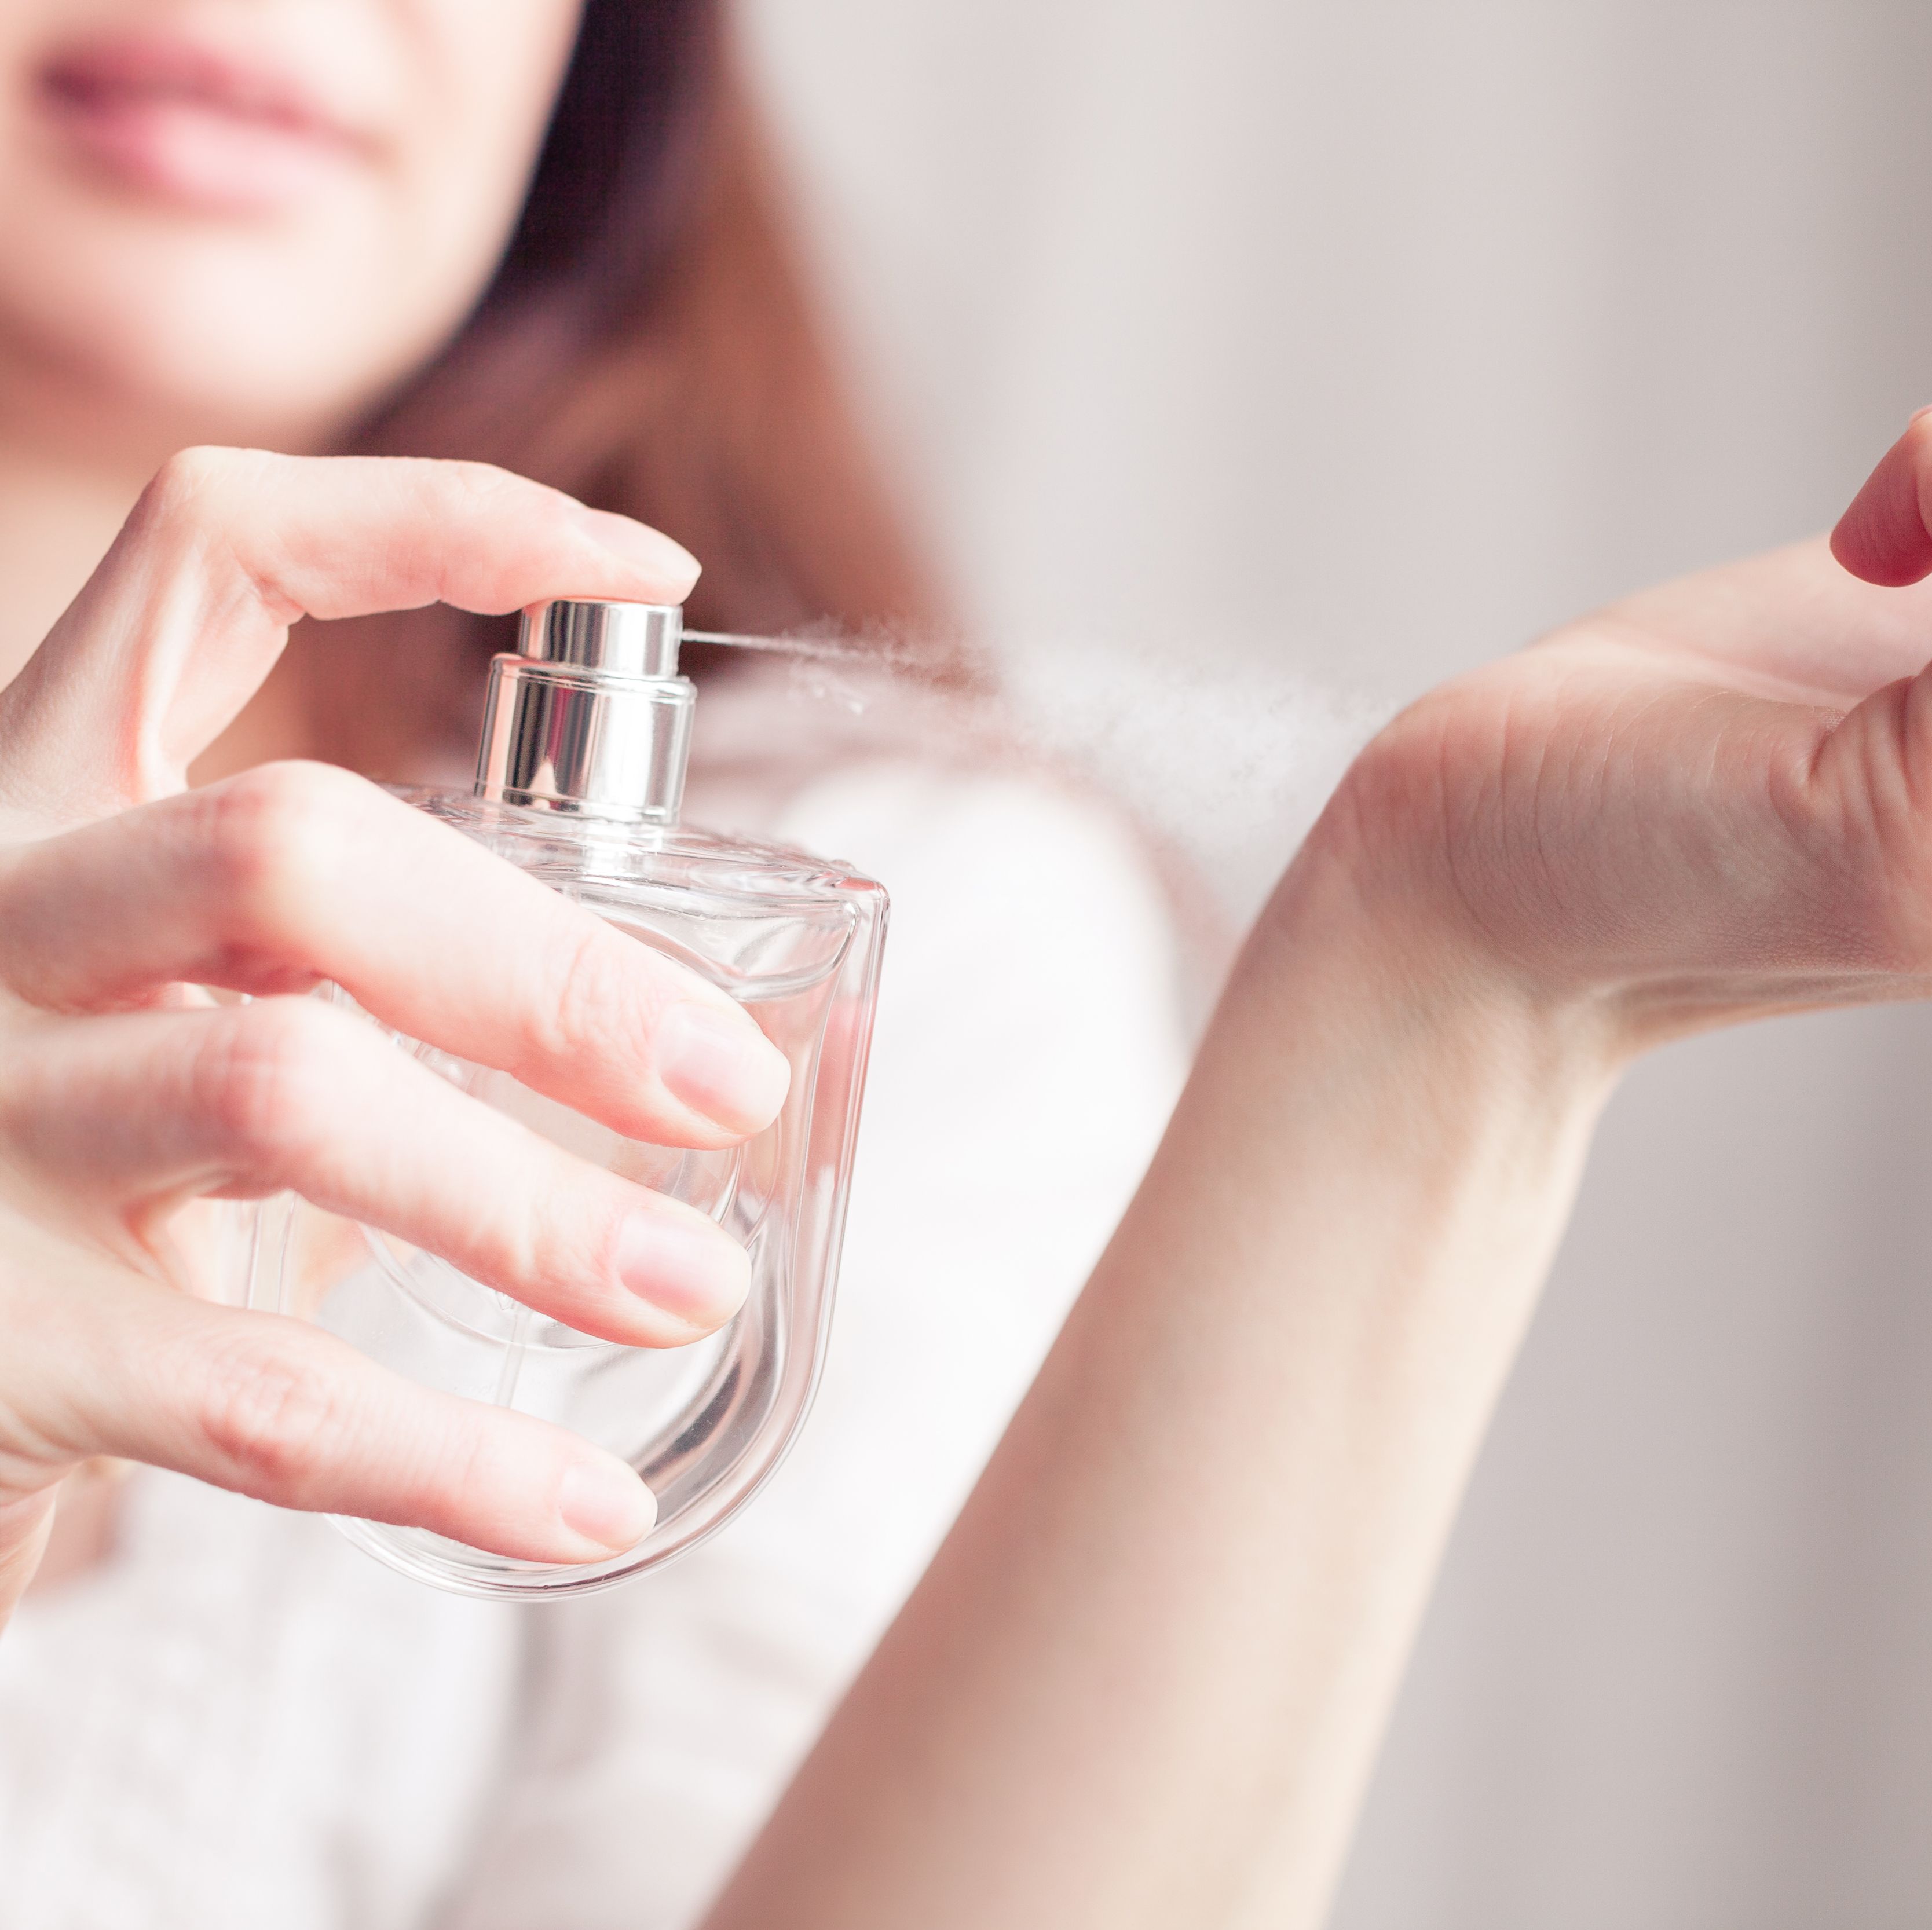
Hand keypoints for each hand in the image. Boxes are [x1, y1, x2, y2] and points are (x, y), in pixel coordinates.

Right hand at [0, 449, 790, 1625]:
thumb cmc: (62, 1158)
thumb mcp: (162, 992)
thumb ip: (342, 959)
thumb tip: (690, 1024)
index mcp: (46, 800)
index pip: (207, 557)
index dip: (426, 525)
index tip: (645, 571)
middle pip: (283, 854)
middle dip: (542, 967)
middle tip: (724, 1079)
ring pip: (280, 1097)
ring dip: (530, 1204)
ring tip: (693, 1285)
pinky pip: (252, 1392)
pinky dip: (449, 1460)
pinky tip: (590, 1504)